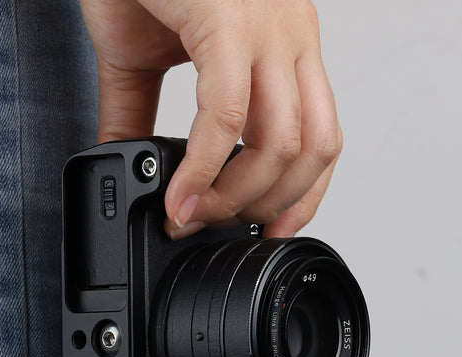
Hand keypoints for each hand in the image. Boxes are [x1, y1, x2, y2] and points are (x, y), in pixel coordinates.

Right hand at [79, 0, 341, 238]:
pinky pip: (227, 116)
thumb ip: (143, 118)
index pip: (322, 139)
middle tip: (218, 225)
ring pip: (284, 142)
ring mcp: (266, 29)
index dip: (305, 195)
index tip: (273, 230)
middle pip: (312, 150)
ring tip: (198, 215)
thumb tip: (139, 170)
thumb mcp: (143, 60)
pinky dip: (204, 170)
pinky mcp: (228, 21)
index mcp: (282, 49)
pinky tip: (180, 195)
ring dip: (239, 197)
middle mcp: (289, 40)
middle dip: (266, 206)